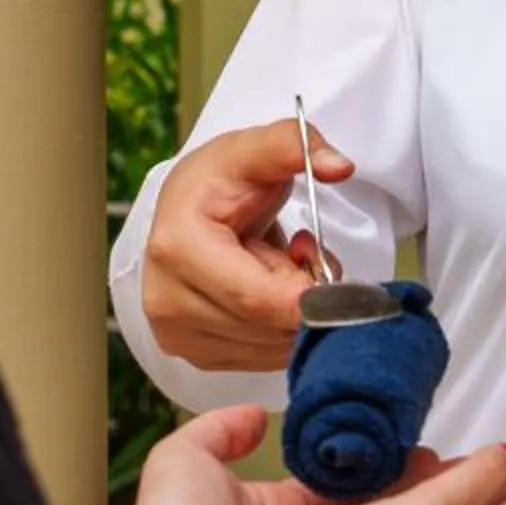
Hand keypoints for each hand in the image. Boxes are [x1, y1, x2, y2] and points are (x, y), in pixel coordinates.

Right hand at [142, 117, 351, 370]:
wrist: (188, 208)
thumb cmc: (221, 181)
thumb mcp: (255, 149)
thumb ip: (295, 145)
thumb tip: (339, 166)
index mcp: (178, 247)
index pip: (258, 297)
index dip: (310, 293)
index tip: (338, 271)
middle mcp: (166, 300)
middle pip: (268, 327)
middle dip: (306, 298)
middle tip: (305, 252)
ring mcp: (176, 334)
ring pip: (270, 349)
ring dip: (295, 315)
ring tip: (280, 266)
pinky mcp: (194, 354)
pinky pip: (263, 359)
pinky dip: (281, 331)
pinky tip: (269, 292)